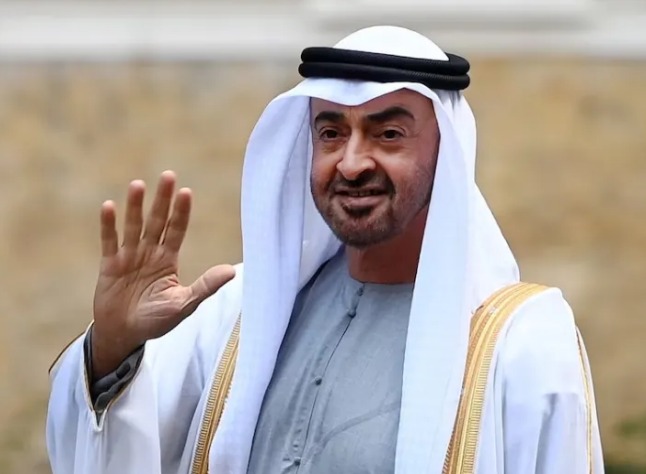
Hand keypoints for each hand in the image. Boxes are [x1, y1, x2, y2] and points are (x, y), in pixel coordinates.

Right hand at [91, 170, 234, 377]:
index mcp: (168, 260)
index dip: (181, 212)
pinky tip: (109, 207)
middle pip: (156, 221)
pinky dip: (109, 226)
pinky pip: (109, 242)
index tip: (187, 192)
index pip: (176, 230)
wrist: (124, 335)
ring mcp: (128, 257)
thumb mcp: (184, 304)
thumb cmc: (156, 321)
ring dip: (135, 207)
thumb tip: (232, 271)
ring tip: (138, 185)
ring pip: (133, 227)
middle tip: (168, 176)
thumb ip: (205, 286)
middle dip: (162, 200)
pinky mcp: (109, 266)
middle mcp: (149, 253)